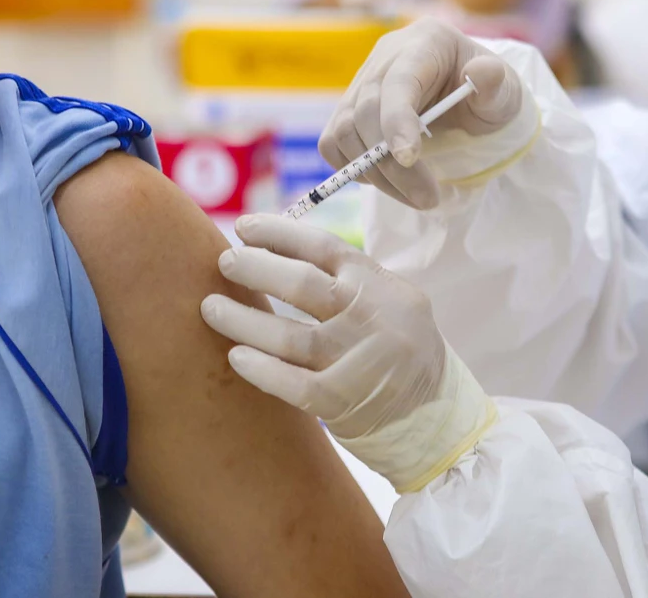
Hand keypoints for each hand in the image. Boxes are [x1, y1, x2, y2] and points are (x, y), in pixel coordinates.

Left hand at [201, 215, 494, 491]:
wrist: (438, 419)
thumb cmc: (400, 353)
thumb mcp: (390, 302)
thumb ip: (346, 279)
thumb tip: (275, 249)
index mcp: (381, 286)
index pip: (324, 248)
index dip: (279, 233)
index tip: (243, 227)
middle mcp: (373, 318)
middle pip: (303, 285)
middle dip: (256, 268)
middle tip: (224, 262)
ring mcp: (360, 362)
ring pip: (290, 336)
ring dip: (243, 320)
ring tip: (210, 307)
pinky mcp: (346, 403)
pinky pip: (294, 384)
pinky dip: (262, 369)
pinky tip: (235, 357)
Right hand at [321, 17, 523, 208]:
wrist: (467, 101)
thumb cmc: (486, 96)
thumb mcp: (505, 91)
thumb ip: (496, 84)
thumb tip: (483, 73)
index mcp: (424, 43)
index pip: (396, 82)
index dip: (396, 121)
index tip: (409, 158)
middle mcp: (384, 58)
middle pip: (365, 113)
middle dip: (391, 164)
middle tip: (426, 199)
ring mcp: (360, 84)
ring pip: (345, 132)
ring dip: (376, 175)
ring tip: (415, 196)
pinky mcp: (345, 111)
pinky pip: (333, 144)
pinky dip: (354, 168)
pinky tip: (387, 180)